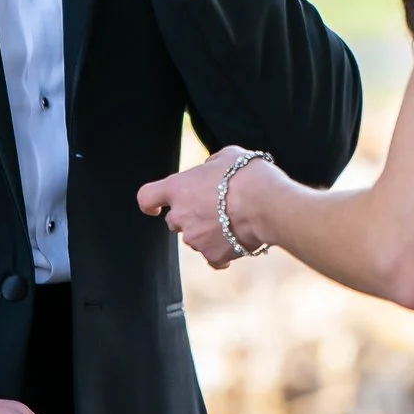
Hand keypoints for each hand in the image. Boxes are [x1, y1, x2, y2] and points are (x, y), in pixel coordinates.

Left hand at [138, 147, 275, 269]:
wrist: (266, 204)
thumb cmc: (247, 175)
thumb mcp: (227, 156)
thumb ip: (211, 165)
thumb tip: (210, 170)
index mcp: (178, 188)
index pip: (146, 197)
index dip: (150, 204)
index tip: (155, 208)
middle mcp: (181, 216)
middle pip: (174, 221)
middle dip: (189, 217)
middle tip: (214, 208)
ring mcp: (195, 239)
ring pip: (194, 238)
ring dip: (208, 232)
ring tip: (235, 221)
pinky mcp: (212, 255)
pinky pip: (212, 257)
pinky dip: (222, 252)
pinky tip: (238, 241)